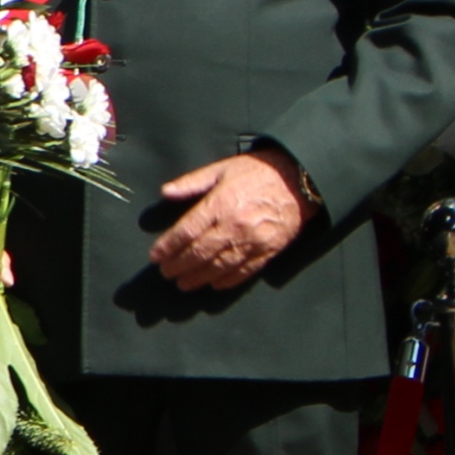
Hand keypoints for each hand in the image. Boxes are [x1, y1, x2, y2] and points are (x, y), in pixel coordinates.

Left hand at [150, 144, 312, 292]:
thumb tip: (165, 192)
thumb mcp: (221, 169)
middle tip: (166, 273)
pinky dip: (228, 280)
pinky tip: (214, 284)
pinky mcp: (270, 250)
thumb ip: (192, 182)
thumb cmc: (256, 173)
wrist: (298, 181)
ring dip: (199, 277)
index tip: (156, 256)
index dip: (168, 247)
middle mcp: (235, 226)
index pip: (187, 232)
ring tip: (184, 283)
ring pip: (220, 266)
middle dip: (179, 265)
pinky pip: (246, 270)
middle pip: (200, 252)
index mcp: (220, 205)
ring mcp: (254, 241)